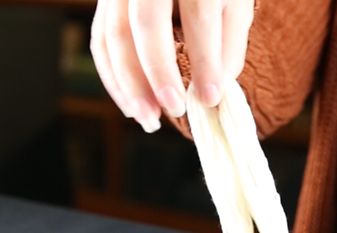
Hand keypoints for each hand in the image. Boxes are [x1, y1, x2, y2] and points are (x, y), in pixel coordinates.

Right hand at [90, 0, 254, 132]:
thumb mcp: (236, 2)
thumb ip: (229, 45)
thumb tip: (212, 91)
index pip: (198, 18)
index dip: (204, 62)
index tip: (210, 98)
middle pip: (146, 25)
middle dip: (158, 74)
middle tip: (174, 109)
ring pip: (114, 35)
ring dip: (128, 84)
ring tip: (148, 118)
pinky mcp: (106, 1)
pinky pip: (100, 41)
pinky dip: (113, 78)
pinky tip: (130, 105)